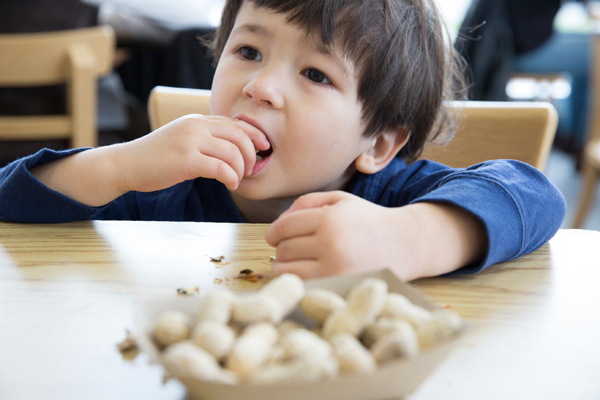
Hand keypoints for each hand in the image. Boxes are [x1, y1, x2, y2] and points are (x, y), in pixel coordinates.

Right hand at [119, 115, 269, 192]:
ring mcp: (190, 141)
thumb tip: (232, 148)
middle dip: (251, 154)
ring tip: (237, 179)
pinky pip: (221, 168)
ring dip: (241, 169)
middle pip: (239, 135)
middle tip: (250, 169)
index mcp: (197, 120)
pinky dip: (231, 178)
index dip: (255, 135)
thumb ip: (204, 138)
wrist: (126, 164)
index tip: (263, 148)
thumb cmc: (156, 157)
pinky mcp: (186, 160)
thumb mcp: (183, 139)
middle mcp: (196, 126)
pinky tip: (229, 184)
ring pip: (233, 152)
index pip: (235, 123)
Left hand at [265, 191, 416, 279]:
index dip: (273, 232)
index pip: (282, 228)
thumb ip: (305, 203)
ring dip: (286, 268)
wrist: (404, 244)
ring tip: (299, 262)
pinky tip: (309, 275)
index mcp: (330, 219)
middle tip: (296, 248)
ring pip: (286, 273)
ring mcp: (335, 272)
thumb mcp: (339, 200)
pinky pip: (301, 288)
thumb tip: (277, 224)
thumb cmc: (367, 220)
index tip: (275, 236)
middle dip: (283, 249)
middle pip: (282, 251)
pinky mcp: (338, 289)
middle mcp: (331, 245)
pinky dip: (299, 283)